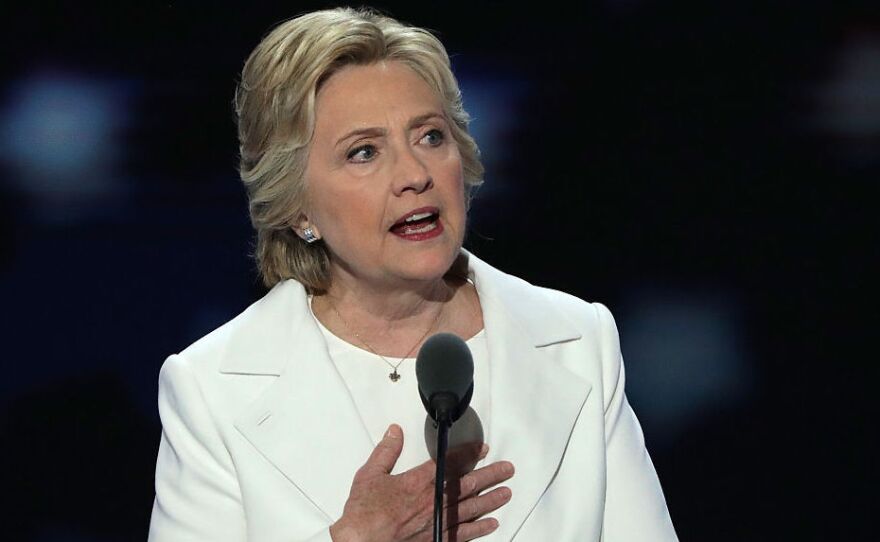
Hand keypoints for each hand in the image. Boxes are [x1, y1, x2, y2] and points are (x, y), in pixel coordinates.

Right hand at [330, 424, 513, 541]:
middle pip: (469, 485)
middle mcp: (433, 501)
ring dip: (491, 499)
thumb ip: (386, 451)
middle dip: (491, 475)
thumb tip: (394, 432)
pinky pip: (465, 534)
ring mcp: (438, 523)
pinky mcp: (437, 541)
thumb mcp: (370, 475)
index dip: (469, 454)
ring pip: (472, 509)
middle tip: (507, 470)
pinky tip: (492, 523)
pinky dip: (480, 529)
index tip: (483, 449)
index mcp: (419, 482)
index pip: (451, 463)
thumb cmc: (363, 514)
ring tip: (506, 492)